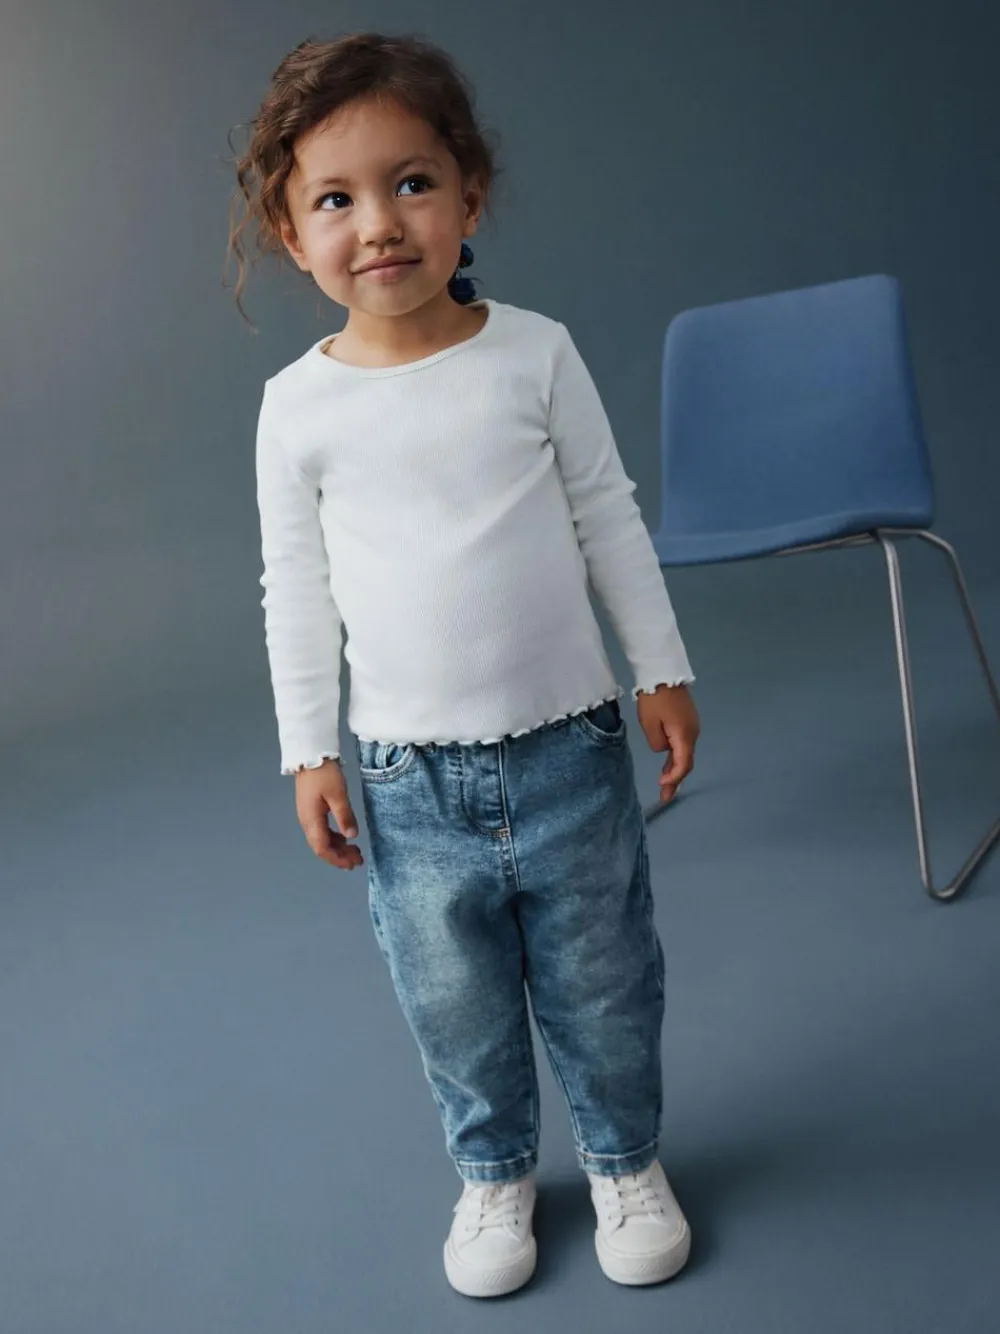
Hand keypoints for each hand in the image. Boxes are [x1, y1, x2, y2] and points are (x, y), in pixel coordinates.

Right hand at [294, 758, 363, 869]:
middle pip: (322, 846)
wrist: (310, 755)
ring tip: (355, 851)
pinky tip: (345, 837)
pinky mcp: (312, 809)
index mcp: (311, 820)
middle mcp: (307, 821)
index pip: (322, 848)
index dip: (337, 859)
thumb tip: (351, 837)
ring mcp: (308, 816)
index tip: (352, 864)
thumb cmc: (324, 773)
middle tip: (358, 861)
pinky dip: (334, 837)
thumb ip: (344, 816)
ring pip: (322, 839)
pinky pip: (322, 830)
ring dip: (338, 847)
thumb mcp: (338, 795)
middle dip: (339, 856)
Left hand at [635, 682, 700, 805]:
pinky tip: (668, 763)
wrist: (663, 672)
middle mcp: (693, 732)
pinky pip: (683, 742)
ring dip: (675, 768)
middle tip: (665, 796)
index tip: (661, 786)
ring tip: (665, 784)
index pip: (682, 764)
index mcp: (684, 735)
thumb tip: (663, 748)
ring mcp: (692, 725)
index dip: (673, 778)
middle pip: (686, 761)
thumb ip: (657, 743)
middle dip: (676, 780)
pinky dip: (676, 755)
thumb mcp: (649, 724)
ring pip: (685, 752)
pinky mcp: (687, 720)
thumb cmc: (654, 698)